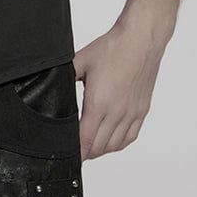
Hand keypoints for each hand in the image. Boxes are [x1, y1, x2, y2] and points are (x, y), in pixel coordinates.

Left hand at [72, 17, 168, 159]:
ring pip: (115, 145)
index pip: (85, 140)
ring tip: (90, 147)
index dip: (76, 152)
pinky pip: (130, 137)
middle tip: (76, 150)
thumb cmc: (112, 48)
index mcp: (99, 103)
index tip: (68, 156)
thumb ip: (67, 76)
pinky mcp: (141, 110)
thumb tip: (55, 84)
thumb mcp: (81, 61)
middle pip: (99, 147)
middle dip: (85, 152)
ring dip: (101, 150)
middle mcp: (117, 113)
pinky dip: (119, 144)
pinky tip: (111, 140)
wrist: (140, 40)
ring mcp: (131, 113)